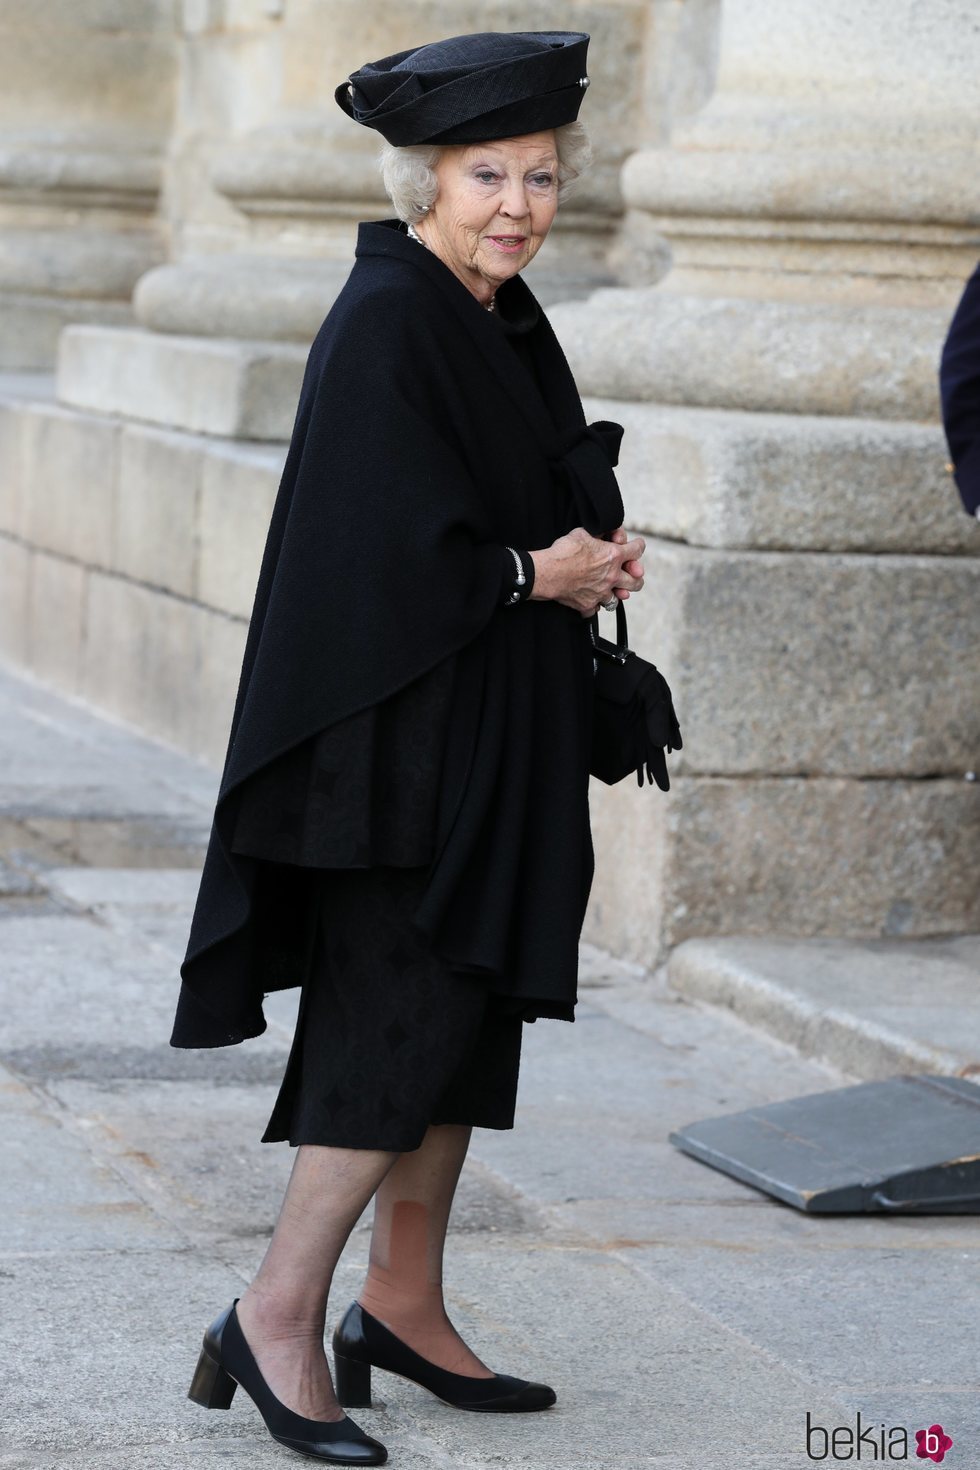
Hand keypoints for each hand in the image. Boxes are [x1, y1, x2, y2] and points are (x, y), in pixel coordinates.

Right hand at [529, 525, 644, 617]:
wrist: (546, 573)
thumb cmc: (563, 551)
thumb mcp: (583, 533)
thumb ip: (598, 534)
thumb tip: (604, 533)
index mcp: (613, 556)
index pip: (637, 550)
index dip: (639, 545)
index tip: (637, 545)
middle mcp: (611, 577)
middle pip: (637, 582)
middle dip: (636, 577)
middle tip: (633, 575)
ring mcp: (601, 593)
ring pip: (618, 599)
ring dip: (615, 593)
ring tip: (610, 589)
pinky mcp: (588, 605)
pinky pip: (596, 609)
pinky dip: (594, 605)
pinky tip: (590, 599)